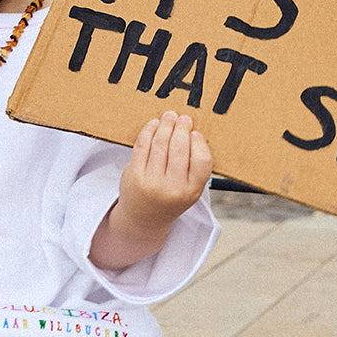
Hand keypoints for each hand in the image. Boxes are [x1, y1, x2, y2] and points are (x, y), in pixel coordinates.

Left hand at [89, 111, 212, 271]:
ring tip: (169, 117)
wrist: (143, 219)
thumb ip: (195, 168)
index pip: (202, 161)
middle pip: (180, 149)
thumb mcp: (189, 190)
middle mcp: (172, 188)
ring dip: (166, 126)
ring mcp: (152, 182)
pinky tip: (154, 124)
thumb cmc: (170, 198)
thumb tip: (193, 132)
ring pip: (160, 144)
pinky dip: (149, 131)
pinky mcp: (134, 175)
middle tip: (183, 118)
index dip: (199, 143)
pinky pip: (143, 145)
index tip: (195, 132)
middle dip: (181, 129)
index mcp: (192, 191)